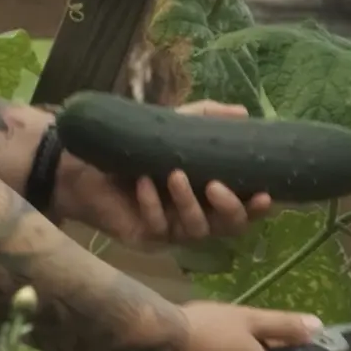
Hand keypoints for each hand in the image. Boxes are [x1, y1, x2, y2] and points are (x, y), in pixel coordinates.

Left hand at [53, 100, 273, 246]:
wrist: (87, 162)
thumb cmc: (137, 145)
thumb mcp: (174, 126)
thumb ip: (208, 119)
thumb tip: (244, 113)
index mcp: (209, 195)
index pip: (243, 210)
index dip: (257, 208)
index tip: (264, 194)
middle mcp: (196, 216)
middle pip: (229, 228)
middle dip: (229, 209)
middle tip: (216, 185)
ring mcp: (172, 231)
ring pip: (195, 229)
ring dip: (188, 202)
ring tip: (174, 174)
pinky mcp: (145, 237)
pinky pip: (157, 226)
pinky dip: (152, 203)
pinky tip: (143, 183)